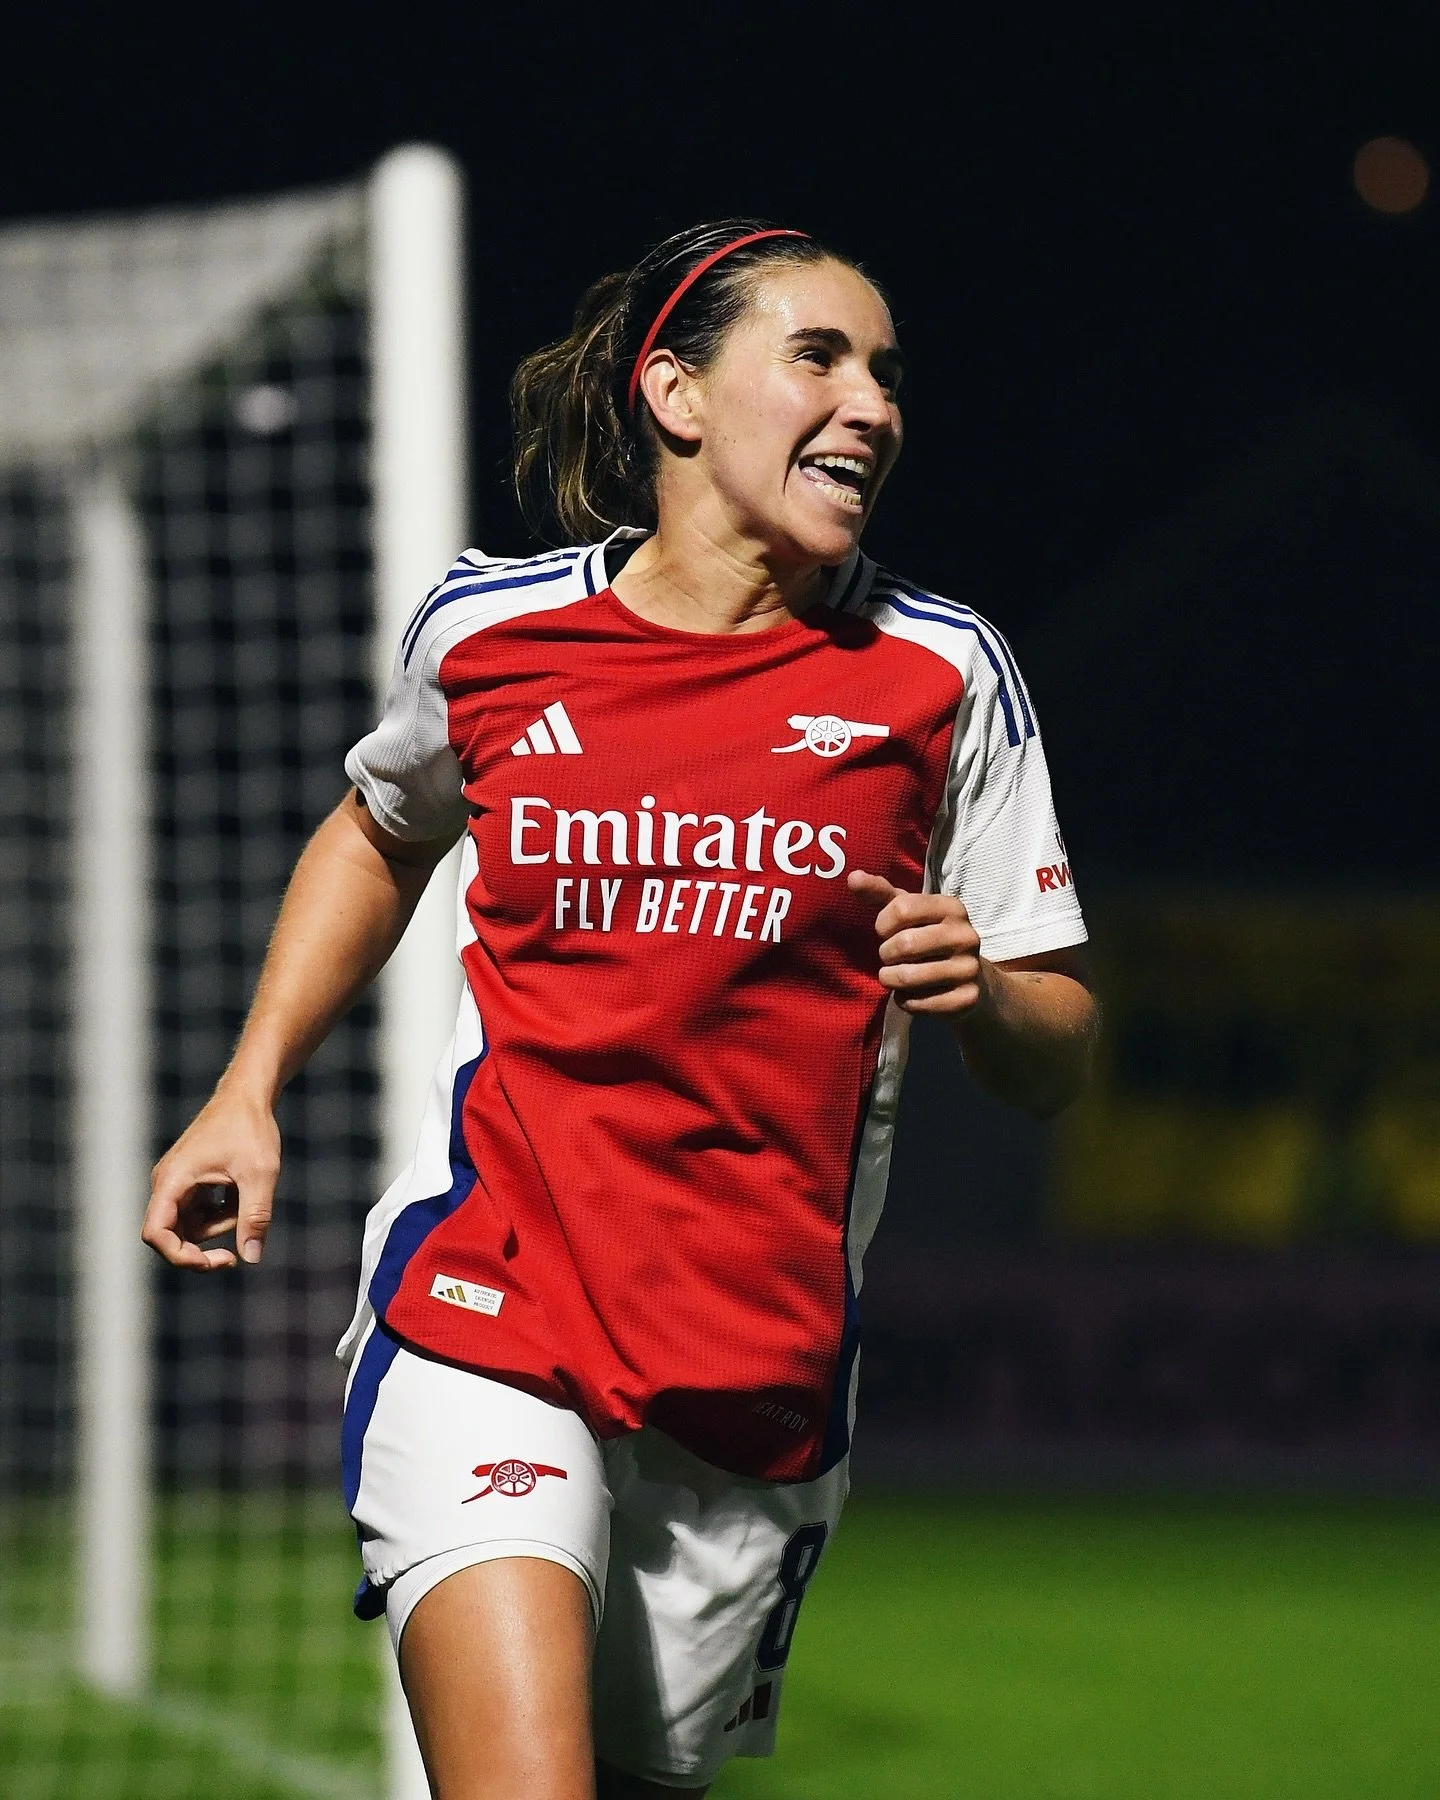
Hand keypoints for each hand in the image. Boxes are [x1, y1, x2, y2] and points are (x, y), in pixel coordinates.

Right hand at [142, 1086, 280, 1270]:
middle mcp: (166, 1183)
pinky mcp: (189, 1182)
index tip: (214, 1261)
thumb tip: (251, 1258)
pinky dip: (220, 1212)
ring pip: (190, 1225)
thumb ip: (255, 1216)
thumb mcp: (260, 1174)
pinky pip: (198, 1213)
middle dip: (201, 1248)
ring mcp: (176, 1182)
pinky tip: (238, 1192)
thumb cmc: (251, 1128)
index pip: (155, 1233)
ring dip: (218, 1224)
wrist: (249, 1095)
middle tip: (232, 1258)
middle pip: (170, 1235)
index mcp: (172, 1180)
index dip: (179, 1256)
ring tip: (246, 1198)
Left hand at [847, 871, 986, 1015]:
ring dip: (890, 979)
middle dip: (886, 954)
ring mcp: (969, 969)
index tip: (886, 931)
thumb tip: (852, 877)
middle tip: (890, 957)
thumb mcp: (908, 912)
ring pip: (908, 977)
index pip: (902, 908)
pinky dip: (905, 1000)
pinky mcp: (966, 999)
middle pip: (904, 944)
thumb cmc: (927, 937)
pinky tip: (912, 993)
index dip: (883, 924)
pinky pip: (917, 1002)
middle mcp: (966, 935)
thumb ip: (880, 893)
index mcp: (952, 908)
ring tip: (894, 975)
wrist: (970, 978)